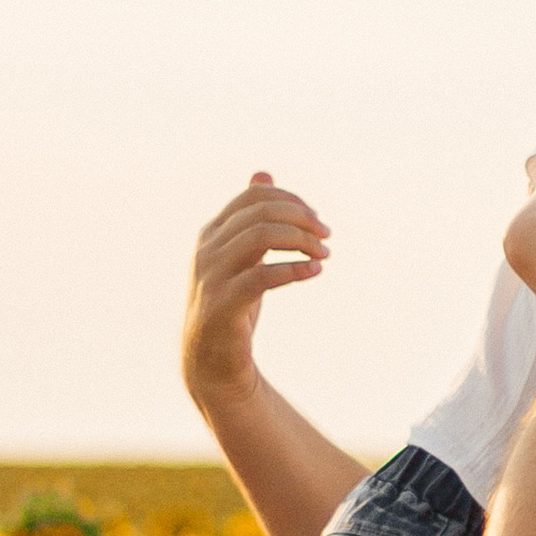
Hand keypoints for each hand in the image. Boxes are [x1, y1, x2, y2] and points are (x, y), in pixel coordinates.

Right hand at [183, 173, 329, 414]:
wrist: (210, 362)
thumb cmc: (232, 303)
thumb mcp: (241, 256)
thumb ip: (250, 219)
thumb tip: (263, 173)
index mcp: (212, 233)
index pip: (253, 196)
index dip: (291, 200)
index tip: (317, 219)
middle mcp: (208, 249)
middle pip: (260, 211)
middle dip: (301, 218)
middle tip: (327, 235)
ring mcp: (212, 276)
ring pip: (259, 236)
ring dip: (301, 241)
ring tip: (323, 255)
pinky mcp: (223, 305)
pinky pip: (261, 276)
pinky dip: (293, 269)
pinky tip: (314, 272)